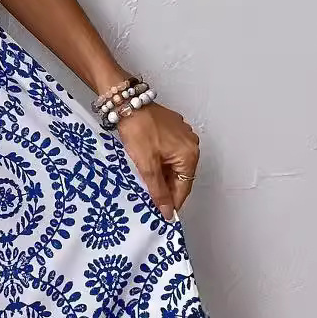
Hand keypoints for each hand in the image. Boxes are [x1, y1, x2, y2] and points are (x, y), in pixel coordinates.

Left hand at [116, 103, 199, 221]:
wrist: (126, 103)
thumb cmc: (138, 130)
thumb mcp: (147, 165)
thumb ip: (158, 190)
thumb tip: (167, 211)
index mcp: (190, 154)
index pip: (184, 187)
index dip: (173, 201)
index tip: (163, 214)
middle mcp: (191, 144)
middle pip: (180, 175)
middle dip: (165, 187)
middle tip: (151, 200)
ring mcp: (182, 134)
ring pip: (173, 163)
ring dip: (161, 174)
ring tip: (145, 183)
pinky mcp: (171, 129)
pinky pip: (168, 151)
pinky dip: (159, 161)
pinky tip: (145, 165)